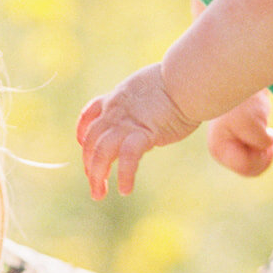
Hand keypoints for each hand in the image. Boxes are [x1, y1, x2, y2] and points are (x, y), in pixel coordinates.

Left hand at [77, 63, 197, 197]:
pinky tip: (125, 190)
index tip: (82, 145)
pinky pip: (128, 158)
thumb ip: (142, 103)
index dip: (82, 133)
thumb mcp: (152, 88)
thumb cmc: (182, 82)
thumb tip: (150, 113)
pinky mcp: (144, 132)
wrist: (190, 78)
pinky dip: (125, 175)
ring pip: (102, 151)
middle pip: (91, 141)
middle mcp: (116, 111)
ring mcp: (128, 122)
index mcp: (117, 98)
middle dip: (89, 165)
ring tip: (99, 194)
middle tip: (94, 185)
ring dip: (97, 175)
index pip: (89, 116)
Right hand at [206, 90, 272, 177]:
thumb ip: (260, 142)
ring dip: (265, 151)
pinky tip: (267, 131)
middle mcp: (221, 151)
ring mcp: (229, 147)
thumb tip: (267, 146)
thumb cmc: (243, 100)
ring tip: (270, 133)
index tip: (271, 136)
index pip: (246, 167)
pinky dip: (265, 146)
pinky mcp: (238, 141)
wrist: (239, 79)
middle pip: (249, 169)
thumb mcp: (253, 123)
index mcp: (220, 148)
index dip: (263, 156)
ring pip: (254, 164)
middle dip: (264, 156)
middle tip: (272, 135)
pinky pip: (255, 156)